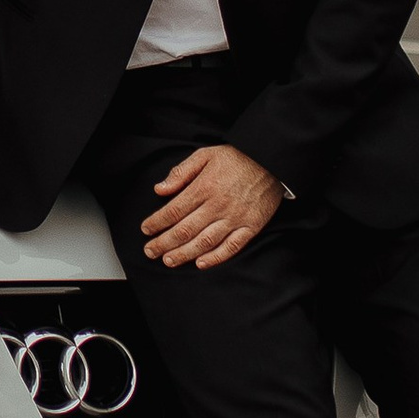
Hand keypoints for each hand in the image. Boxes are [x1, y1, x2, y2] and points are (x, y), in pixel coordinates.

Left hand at [141, 143, 282, 271]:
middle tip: (150, 252)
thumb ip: (182, 172)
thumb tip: (160, 189)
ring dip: (184, 254)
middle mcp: (218, 205)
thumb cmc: (238, 157)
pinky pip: (231, 247)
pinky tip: (201, 263)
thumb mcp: (206, 154)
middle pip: (185, 230)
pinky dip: (215, 258)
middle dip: (164, 243)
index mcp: (205, 187)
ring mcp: (235, 218)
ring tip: (169, 261)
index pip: (174, 210)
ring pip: (205, 242)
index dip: (157, 222)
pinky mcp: (251, 227)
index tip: (146, 229)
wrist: (272, 161)